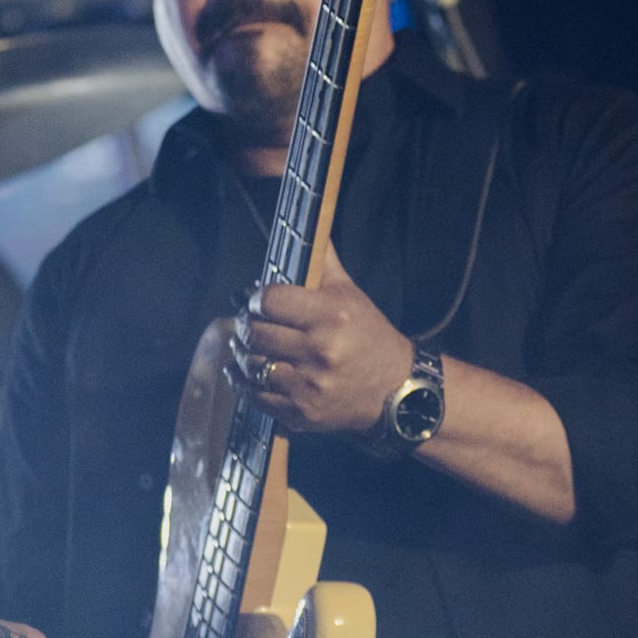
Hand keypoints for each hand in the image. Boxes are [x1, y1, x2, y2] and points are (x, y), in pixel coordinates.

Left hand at [231, 243, 412, 436]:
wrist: (396, 390)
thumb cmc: (369, 336)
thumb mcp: (350, 293)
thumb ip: (323, 261)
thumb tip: (308, 225)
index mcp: (330, 315)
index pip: (270, 300)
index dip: (256, 300)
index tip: (257, 302)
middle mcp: (318, 350)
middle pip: (255, 333)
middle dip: (245, 326)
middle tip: (247, 323)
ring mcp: (308, 384)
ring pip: (251, 365)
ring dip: (242, 354)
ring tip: (245, 346)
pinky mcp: (302, 412)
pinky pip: (256, 396)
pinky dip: (244, 383)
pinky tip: (244, 372)